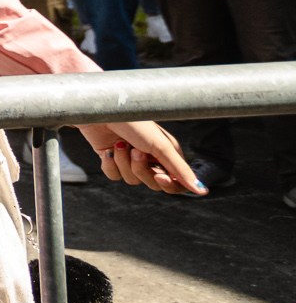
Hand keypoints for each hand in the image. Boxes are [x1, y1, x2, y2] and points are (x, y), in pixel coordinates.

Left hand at [77, 120, 203, 193]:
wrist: (101, 112)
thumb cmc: (134, 122)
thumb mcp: (160, 145)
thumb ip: (179, 169)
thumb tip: (201, 191)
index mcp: (168, 153)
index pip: (176, 182)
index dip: (169, 184)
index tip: (160, 175)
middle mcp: (151, 158)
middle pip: (153, 184)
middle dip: (142, 169)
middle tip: (136, 151)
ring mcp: (130, 159)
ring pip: (132, 180)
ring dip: (124, 163)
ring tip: (121, 144)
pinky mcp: (112, 159)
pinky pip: (114, 176)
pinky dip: (110, 164)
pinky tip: (108, 150)